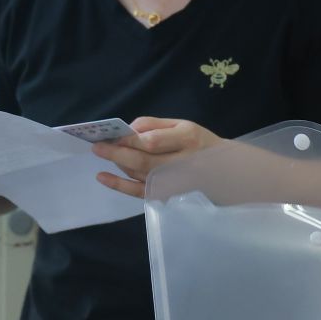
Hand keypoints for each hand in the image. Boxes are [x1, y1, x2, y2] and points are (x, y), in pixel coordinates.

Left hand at [90, 117, 223, 197]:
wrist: (223, 171)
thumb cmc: (199, 143)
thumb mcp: (182, 124)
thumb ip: (154, 124)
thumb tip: (128, 130)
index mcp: (188, 139)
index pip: (152, 141)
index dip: (129, 140)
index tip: (112, 135)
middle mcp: (181, 163)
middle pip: (143, 161)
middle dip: (117, 153)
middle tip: (97, 147)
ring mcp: (175, 183)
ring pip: (139, 175)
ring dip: (119, 164)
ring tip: (105, 154)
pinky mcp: (167, 195)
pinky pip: (139, 192)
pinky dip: (119, 185)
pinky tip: (102, 177)